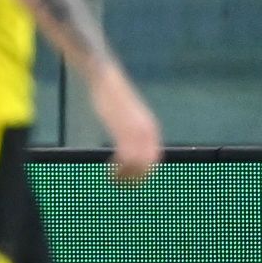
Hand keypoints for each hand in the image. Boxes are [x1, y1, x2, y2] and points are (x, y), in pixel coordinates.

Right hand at [90, 67, 161, 184]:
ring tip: (114, 178)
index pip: (155, 159)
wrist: (106, 79)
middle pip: (149, 164)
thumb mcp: (128, 115)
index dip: (145, 172)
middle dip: (136, 177)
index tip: (131, 179)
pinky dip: (118, 169)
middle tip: (121, 183)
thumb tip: (130, 142)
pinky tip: (110, 171)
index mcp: (150, 129)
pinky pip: (125, 158)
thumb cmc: (113, 97)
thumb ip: (132, 129)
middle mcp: (147, 131)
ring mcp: (135, 131)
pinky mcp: (122, 129)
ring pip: (138, 164)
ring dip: (126, 176)